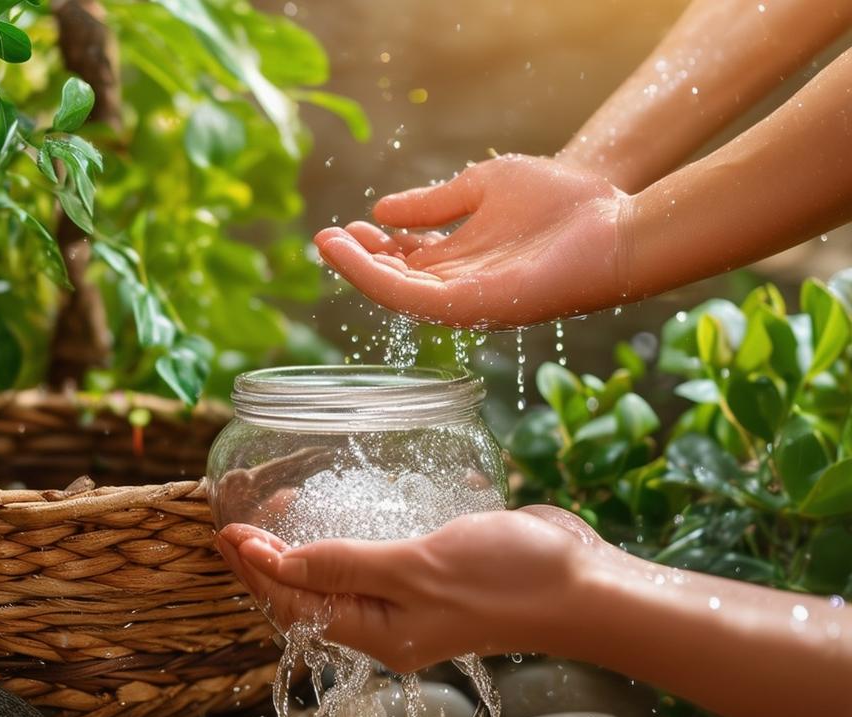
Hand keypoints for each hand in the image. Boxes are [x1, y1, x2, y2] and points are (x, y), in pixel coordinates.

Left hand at [215, 505, 607, 672]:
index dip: (256, 569)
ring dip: (305, 544)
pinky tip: (341, 510)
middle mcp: (387, 620)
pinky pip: (374, 557)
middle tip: (239, 516)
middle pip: (309, 593)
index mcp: (377, 632)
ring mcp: (411, 597)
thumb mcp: (414, 569)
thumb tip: (278, 564)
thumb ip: (345, 566)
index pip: (294, 603)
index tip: (226, 530)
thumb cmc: (502, 580)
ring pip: (339, 574)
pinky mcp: (432, 570)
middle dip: (269, 558)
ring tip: (278, 509)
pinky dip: (348, 535)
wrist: (578, 580)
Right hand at [315, 154, 630, 329]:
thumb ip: (434, 203)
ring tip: (329, 244)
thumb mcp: (482, 188)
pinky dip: (379, 279)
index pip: (406, 261)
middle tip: (327, 237)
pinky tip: (356, 254)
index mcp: (464, 259)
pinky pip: (414, 299)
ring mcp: (467, 300)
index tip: (349, 224)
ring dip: (359, 271)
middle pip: (397, 280)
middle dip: (359, 260)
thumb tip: (381, 210)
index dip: (374, 245)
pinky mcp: (474, 306)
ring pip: (397, 293)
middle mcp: (461, 285)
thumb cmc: (562, 199)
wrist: (613, 216)